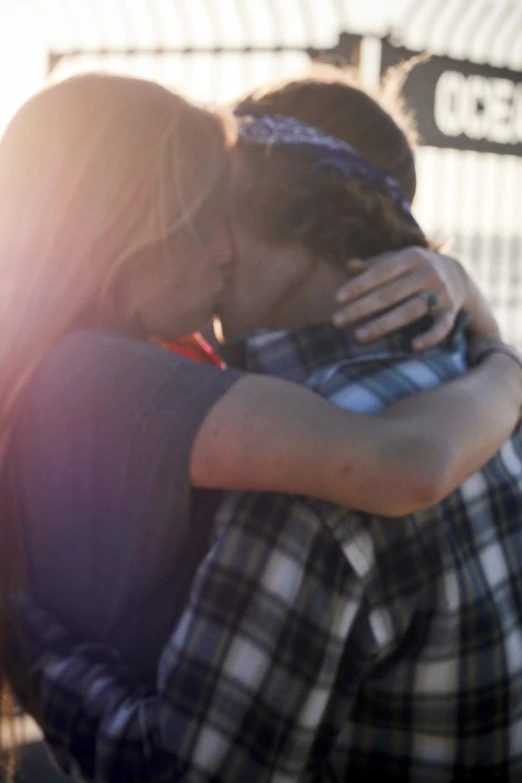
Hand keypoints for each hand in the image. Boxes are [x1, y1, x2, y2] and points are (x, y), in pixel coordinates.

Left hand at [333, 246, 472, 349]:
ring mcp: (441, 292)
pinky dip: (430, 336)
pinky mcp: (451, 310)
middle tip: (337, 321)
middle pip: (390, 294)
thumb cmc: (416, 268)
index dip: (359, 285)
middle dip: (361, 308)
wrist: (459, 275)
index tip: (338, 299)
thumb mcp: (399, 260)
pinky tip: (413, 346)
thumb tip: (349, 265)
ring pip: (410, 310)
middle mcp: (427, 273)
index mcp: (411, 257)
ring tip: (359, 336)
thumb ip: (375, 265)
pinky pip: (442, 326)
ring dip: (384, 324)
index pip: (381, 272)